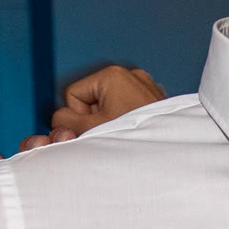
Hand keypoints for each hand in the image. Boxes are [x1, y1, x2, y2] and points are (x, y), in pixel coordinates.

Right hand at [17, 63, 165, 152]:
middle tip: (111, 134)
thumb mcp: (91, 130)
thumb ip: (65, 122)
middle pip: (91, 100)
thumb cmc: (136, 139)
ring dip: (111, 122)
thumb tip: (57, 119)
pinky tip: (136, 134)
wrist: (172, 154)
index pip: (73, 95)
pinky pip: (128, 110)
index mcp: (112, 75)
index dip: (78, 116)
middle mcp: (130, 76)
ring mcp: (145, 86)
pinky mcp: (154, 99)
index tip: (95, 129)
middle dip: (96, 120)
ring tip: (126, 135)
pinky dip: (127, 122)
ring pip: (109, 107)